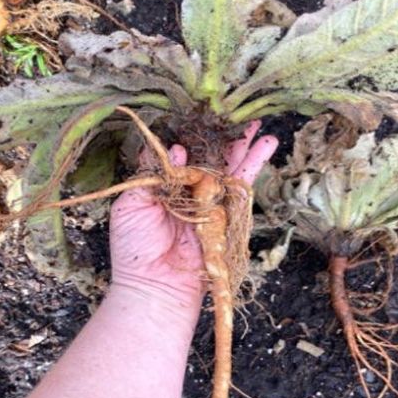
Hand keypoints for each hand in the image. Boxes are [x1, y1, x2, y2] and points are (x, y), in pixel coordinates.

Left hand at [108, 120, 277, 314]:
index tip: (201, 114)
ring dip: (244, 144)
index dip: (192, 134)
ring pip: (230, 165)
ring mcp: (211, 199)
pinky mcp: (228, 211)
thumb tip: (177, 148)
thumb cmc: (136, 247)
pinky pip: (243, 184)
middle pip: (209, 155)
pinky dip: (254, 164)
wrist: (156, 284)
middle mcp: (191, 188)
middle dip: (222, 135)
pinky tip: (266, 145)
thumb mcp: (131, 204)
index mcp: (167, 184)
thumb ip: (152, 173)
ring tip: (256, 124)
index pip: (181, 152)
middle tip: (234, 113)